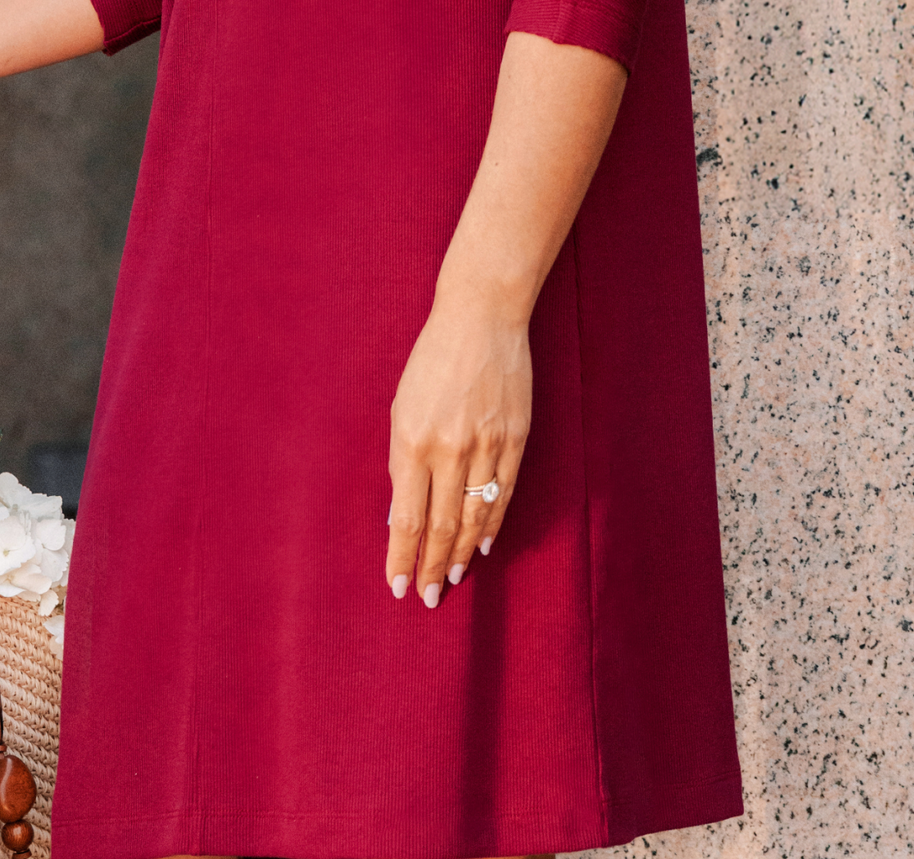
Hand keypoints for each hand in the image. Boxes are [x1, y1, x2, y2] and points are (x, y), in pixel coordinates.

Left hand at [385, 292, 529, 608]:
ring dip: (463, 554)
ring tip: (453, 579)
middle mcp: (450, 449)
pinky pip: (503, 494)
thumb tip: (404, 514)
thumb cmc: (433, 360)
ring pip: (475, 518)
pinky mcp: (516, 439)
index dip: (403, 556)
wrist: (481, 317)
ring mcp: (487, 445)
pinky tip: (484, 545)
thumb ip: (403, 461)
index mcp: (413, 439)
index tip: (397, 586)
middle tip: (428, 596)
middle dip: (433, 567)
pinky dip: (493, 525)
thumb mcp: (402, 406)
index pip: (407, 518)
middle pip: (442, 526)